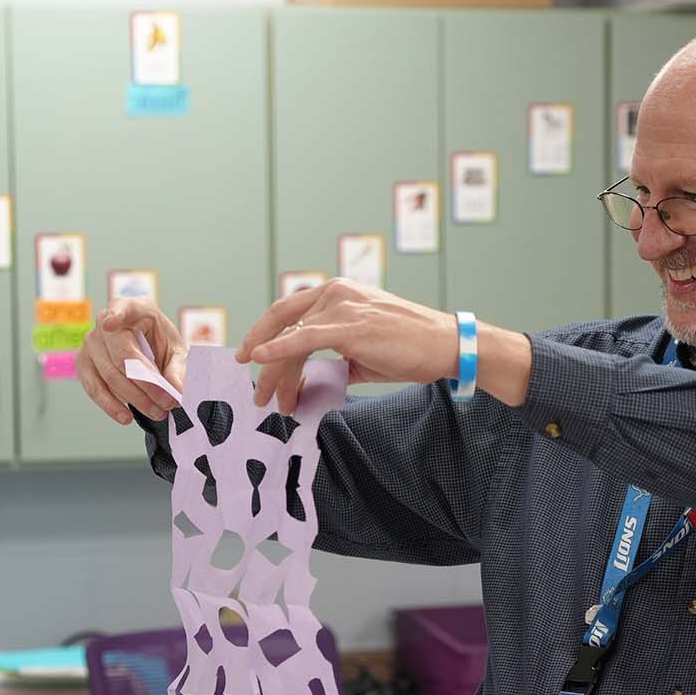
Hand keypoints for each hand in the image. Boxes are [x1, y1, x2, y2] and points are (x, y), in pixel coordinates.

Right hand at [75, 298, 187, 425]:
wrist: (145, 346)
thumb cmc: (159, 342)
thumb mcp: (176, 350)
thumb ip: (178, 368)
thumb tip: (175, 390)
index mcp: (133, 308)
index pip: (122, 309)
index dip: (115, 316)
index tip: (110, 323)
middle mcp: (105, 321)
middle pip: (121, 356)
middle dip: (146, 384)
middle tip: (166, 403)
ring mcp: (91, 342)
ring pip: (109, 375)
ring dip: (134, 399)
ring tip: (156, 412)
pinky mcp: (83, 362)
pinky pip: (93, 387)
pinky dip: (111, 405)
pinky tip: (126, 417)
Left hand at [235, 279, 459, 412]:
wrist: (445, 346)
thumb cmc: (408, 349)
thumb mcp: (361, 354)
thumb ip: (331, 361)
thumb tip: (305, 382)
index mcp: (337, 293)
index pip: (290, 312)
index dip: (264, 333)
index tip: (250, 356)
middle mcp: (335, 293)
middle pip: (282, 323)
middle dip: (261, 357)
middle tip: (256, 391)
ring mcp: (341, 306)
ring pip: (291, 340)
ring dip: (274, 374)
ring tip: (270, 401)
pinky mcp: (348, 326)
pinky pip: (302, 339)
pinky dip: (278, 350)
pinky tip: (260, 360)